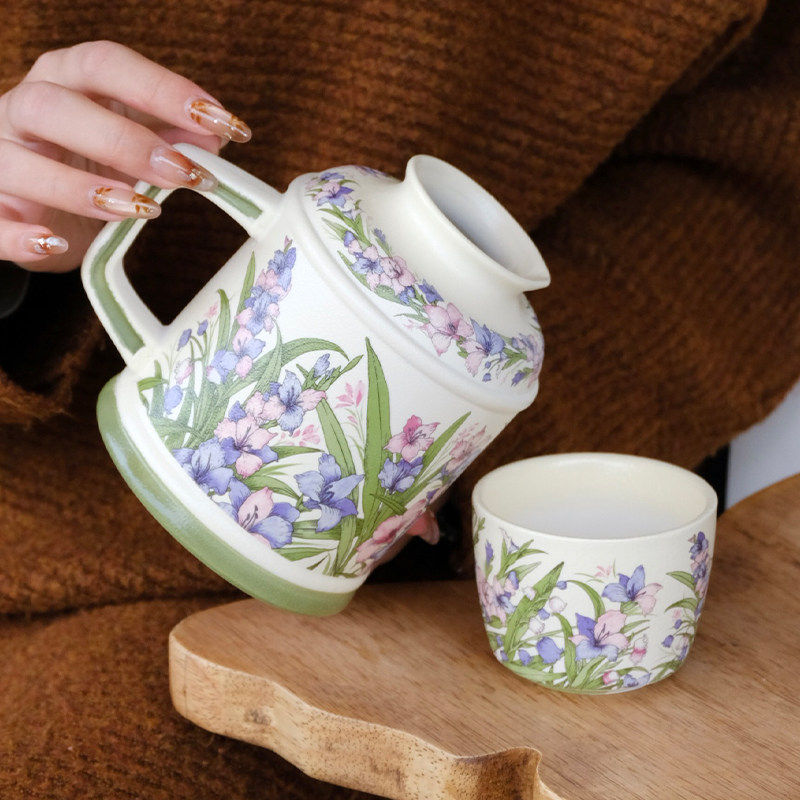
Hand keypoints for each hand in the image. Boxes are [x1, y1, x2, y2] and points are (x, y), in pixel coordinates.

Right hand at [0, 40, 250, 270]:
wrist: (32, 209)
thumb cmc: (85, 166)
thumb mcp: (132, 151)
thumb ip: (169, 139)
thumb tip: (215, 137)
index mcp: (64, 81)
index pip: (106, 64)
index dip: (162, 89)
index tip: (221, 121)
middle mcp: (23, 110)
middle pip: (57, 106)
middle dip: (125, 141)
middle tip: (183, 173)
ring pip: (20, 161)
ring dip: (80, 188)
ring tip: (139, 210)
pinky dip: (18, 235)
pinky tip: (53, 243)